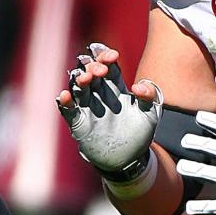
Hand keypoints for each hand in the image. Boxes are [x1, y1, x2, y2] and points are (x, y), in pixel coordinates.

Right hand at [57, 44, 160, 174]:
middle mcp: (100, 94)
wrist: (130, 158)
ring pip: (78, 87)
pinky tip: (65, 96)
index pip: (109, 66)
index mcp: (117, 87)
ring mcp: (88, 107)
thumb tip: (138, 87)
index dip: (107, 58)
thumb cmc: (140, 132)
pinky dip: (65, 102)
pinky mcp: (79, 123)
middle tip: (100, 71)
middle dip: (93, 67)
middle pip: (91, 73)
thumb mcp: (151, 114)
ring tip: (84, 78)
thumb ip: (149, 97)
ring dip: (79, 80)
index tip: (112, 56)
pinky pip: (68, 110)